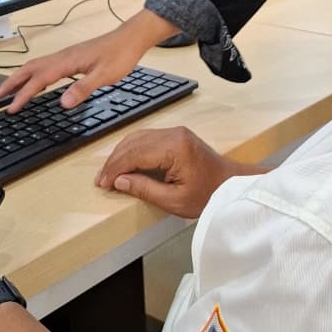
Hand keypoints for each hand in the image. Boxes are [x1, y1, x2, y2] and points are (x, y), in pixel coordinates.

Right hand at [0, 9, 179, 112]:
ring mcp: (66, 55)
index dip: (23, 95)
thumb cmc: (120, 55)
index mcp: (67, 61)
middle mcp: (63, 56)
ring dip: (21, 77)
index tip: (11, 108)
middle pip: (30, 69)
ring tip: (9, 89)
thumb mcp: (104, 76)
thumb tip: (63, 102)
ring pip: (36, 65)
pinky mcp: (72, 57)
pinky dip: (34, 74)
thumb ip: (83, 89)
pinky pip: (46, 65)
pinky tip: (37, 82)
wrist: (131, 38)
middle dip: (12, 82)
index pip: (39, 80)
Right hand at [94, 127, 251, 218]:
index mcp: (174, 148)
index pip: (134, 154)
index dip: (115, 169)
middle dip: (114, 161)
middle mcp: (173, 134)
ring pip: (137, 138)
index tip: (103, 183)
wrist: (231, 185)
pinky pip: (146, 138)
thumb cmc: (207, 195)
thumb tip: (119, 181)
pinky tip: (124, 164)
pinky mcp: (176, 135)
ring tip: (109, 174)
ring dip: (120, 154)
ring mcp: (175, 132)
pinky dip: (132, 150)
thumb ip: (144, 189)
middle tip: (101, 180)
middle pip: (133, 143)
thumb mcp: (174, 200)